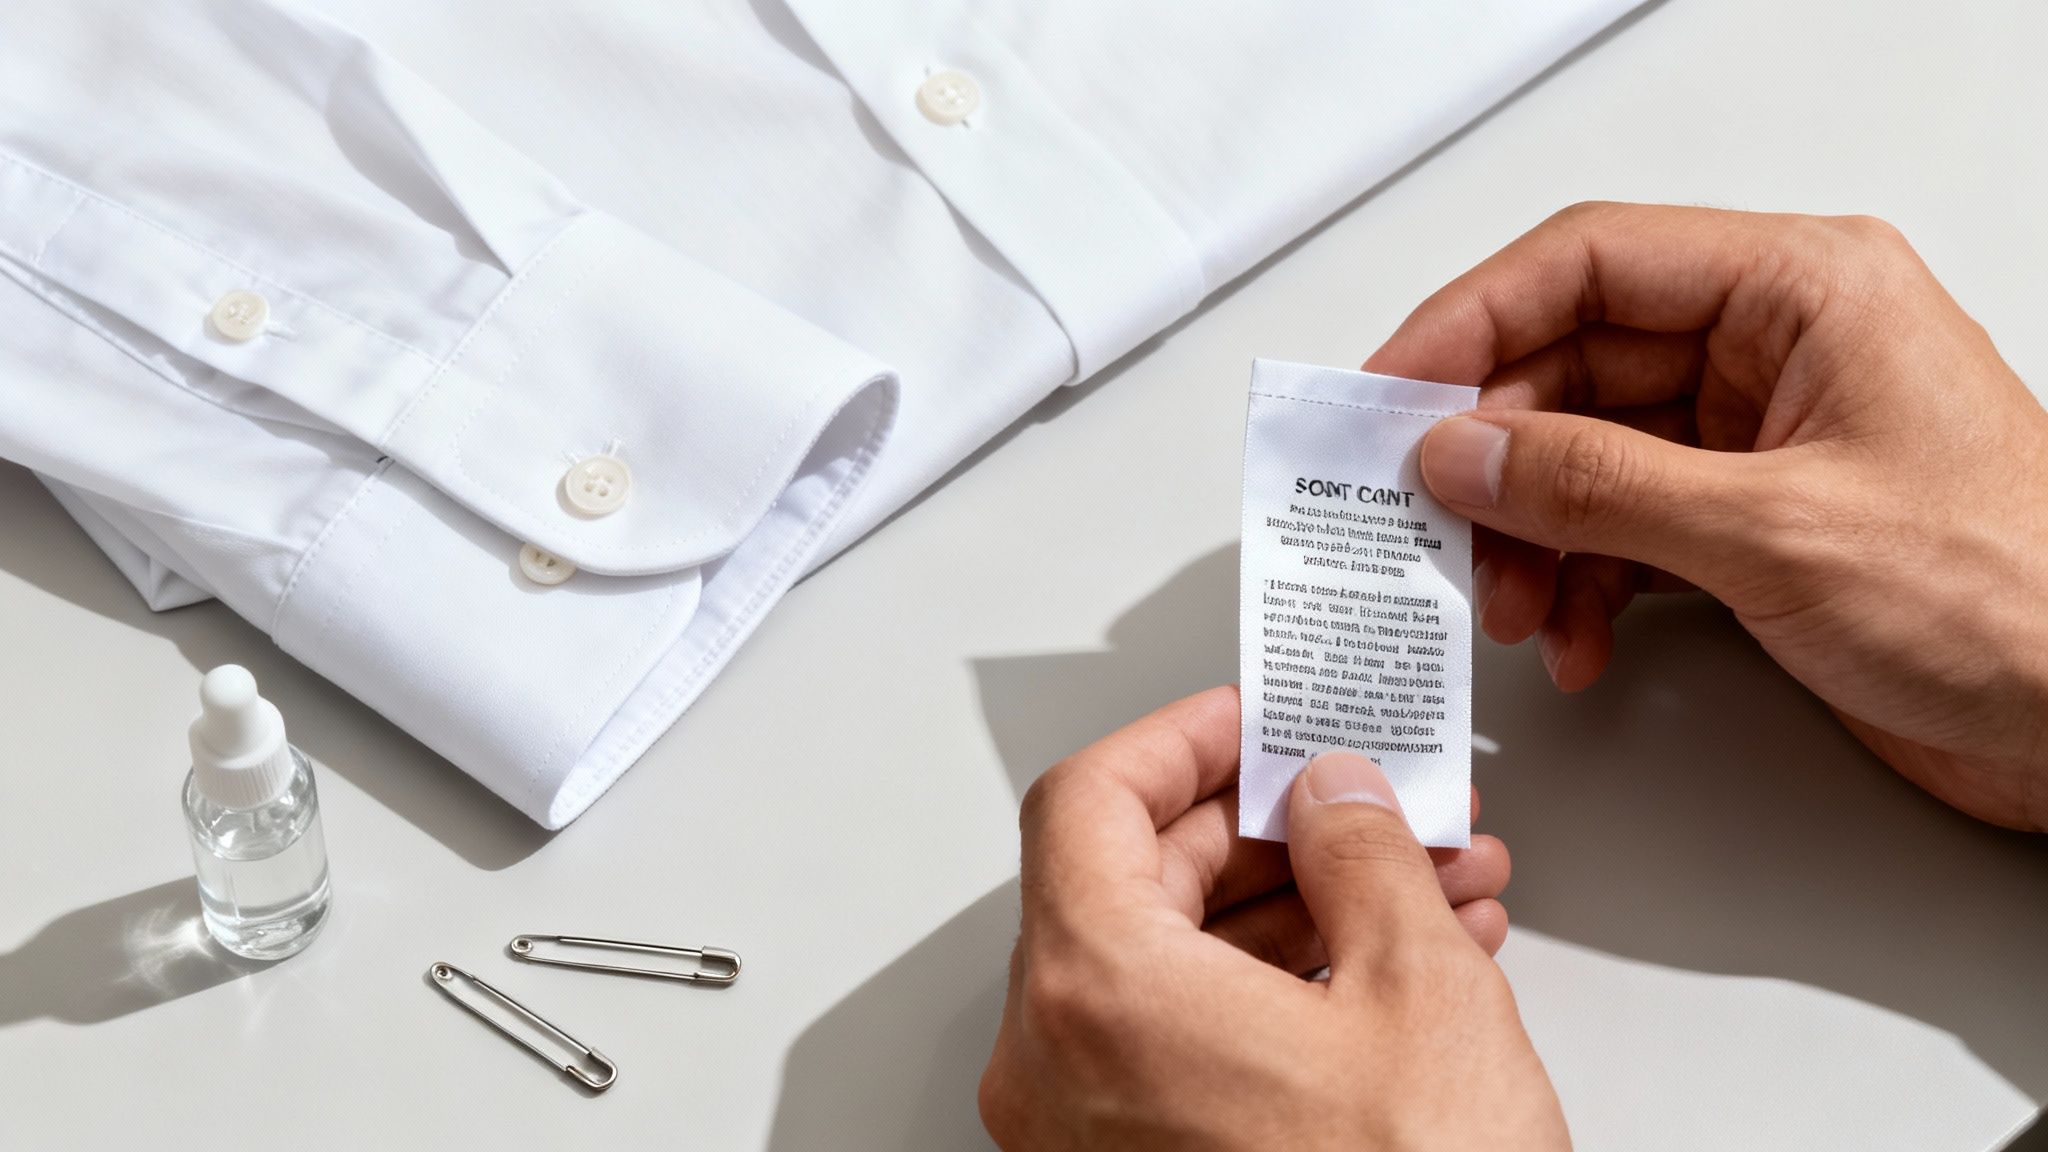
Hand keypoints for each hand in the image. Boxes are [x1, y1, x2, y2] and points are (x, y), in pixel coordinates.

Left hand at [979, 687, 1564, 1150]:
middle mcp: (1060, 1065)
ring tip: (1421, 879)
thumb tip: (1333, 795)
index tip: (1249, 718)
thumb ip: (1361, 852)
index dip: (1179, 739)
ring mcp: (1088, 1129)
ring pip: (1177, 959)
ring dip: (1298, 906)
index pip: (1088, 800)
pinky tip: (1392, 960)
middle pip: (1136, 877)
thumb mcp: (1418, 992)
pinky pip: (1189, 1036)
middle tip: (1361, 798)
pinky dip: (1280, 984)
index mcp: (1097, 995)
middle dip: (1273, 828)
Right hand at [1368, 203, 2047, 831]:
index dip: (1472, 320)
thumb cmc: (2016, 599)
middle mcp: (1777, 350)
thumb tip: (1466, 450)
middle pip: (1575, 365)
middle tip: (1430, 518)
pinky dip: (1581, 582)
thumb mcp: (1772, 533)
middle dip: (1498, 456)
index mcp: (1803, 291)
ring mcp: (1764, 439)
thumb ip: (1596, 486)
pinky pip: (1624, 526)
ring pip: (1587, 456)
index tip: (1390, 387)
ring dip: (1531, 535)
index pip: (1589, 263)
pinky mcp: (1758, 524)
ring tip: (1510, 603)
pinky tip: (1573, 635)